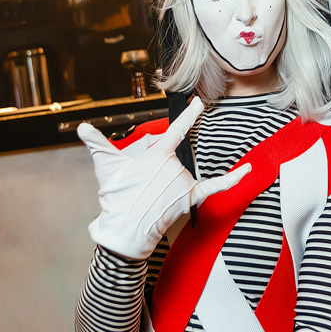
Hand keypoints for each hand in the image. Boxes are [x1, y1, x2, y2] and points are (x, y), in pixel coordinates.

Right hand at [78, 97, 249, 258]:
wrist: (125, 229)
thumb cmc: (116, 197)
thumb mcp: (106, 167)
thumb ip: (97, 144)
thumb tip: (82, 128)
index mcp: (158, 155)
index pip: (176, 130)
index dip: (188, 114)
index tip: (198, 101)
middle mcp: (175, 166)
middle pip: (173, 158)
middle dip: (156, 170)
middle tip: (139, 185)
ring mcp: (184, 183)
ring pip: (183, 173)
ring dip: (168, 181)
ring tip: (148, 196)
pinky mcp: (190, 198)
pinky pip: (216, 186)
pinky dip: (233, 178)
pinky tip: (248, 170)